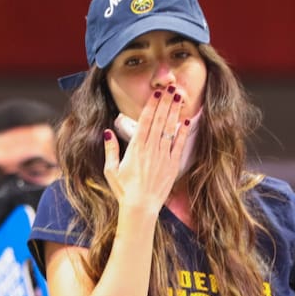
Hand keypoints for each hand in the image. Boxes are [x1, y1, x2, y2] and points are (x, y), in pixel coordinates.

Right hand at [102, 87, 189, 211]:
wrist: (140, 208)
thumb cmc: (124, 190)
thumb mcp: (111, 170)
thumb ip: (111, 149)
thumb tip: (108, 131)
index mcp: (135, 148)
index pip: (145, 121)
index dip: (152, 105)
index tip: (156, 93)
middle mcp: (150, 149)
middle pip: (159, 120)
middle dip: (165, 102)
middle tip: (171, 87)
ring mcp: (163, 156)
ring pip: (169, 129)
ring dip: (174, 111)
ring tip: (179, 96)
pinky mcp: (172, 166)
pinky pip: (179, 145)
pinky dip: (182, 132)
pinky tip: (186, 120)